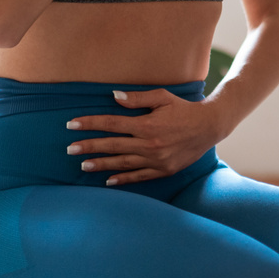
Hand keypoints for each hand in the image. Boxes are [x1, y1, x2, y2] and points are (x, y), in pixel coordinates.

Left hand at [66, 89, 223, 184]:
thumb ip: (136, 99)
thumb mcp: (162, 97)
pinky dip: (123, 179)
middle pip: (112, 146)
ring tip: (83, 165)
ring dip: (101, 164)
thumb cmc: (184, 109)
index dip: (90, 123)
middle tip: (69, 149)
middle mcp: (149, 144)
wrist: (209, 127)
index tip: (72, 124)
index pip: (111, 123)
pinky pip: (139, 176)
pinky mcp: (164, 170)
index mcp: (146, 124)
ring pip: (122, 163)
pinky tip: (107, 181)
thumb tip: (113, 97)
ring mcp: (156, 160)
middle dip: (89, 146)